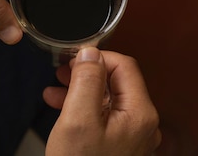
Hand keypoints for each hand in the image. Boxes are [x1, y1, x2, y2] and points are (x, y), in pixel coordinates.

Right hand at [44, 48, 160, 155]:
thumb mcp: (78, 120)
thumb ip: (86, 81)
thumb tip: (90, 52)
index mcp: (139, 113)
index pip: (124, 65)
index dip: (97, 57)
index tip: (74, 57)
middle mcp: (141, 124)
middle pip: (117, 82)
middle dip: (87, 72)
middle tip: (63, 69)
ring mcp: (131, 138)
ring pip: (108, 99)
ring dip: (81, 90)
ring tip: (56, 88)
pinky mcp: (119, 148)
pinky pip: (104, 118)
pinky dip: (83, 109)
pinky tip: (62, 107)